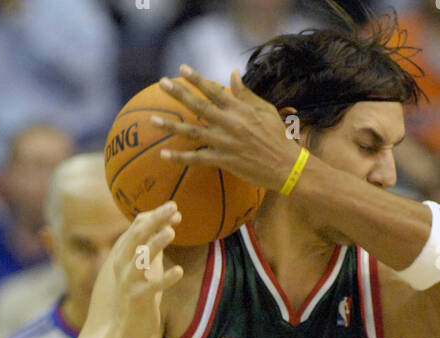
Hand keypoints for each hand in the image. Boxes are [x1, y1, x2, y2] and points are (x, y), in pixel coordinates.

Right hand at [110, 201, 183, 330]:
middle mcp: (122, 265)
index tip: (174, 208)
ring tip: (171, 232)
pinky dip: (166, 279)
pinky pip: (152, 287)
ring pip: (141, 258)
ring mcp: (128, 282)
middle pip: (137, 236)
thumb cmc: (139, 295)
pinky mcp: (137, 300)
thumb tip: (168, 223)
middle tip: (173, 206)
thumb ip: (153, 246)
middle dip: (155, 220)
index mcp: (123, 255)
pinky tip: (179, 271)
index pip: (136, 227)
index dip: (155, 216)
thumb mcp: (145, 268)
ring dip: (155, 244)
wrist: (126, 330)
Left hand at [152, 68, 294, 191]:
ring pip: (192, 131)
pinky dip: (179, 157)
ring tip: (153, 119)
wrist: (286, 167)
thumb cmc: (277, 137)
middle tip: (162, 83)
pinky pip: (196, 158)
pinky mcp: (223, 160)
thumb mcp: (264, 110)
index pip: (214, 90)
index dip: (197, 79)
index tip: (182, 69)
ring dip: (171, 125)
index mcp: (239, 109)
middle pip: (199, 106)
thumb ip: (245, 93)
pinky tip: (164, 154)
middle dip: (179, 93)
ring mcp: (224, 142)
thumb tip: (232, 74)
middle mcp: (229, 123)